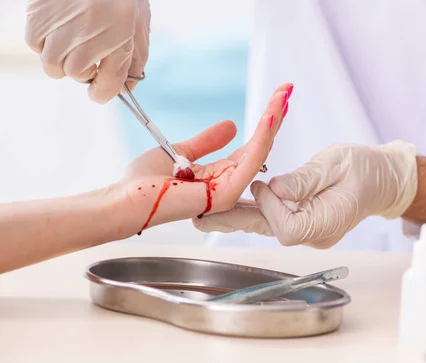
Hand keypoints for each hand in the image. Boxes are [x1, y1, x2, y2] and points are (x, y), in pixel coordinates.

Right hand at [25, 0, 150, 102]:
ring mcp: (61, 17)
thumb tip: (125, 90)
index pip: (107, 83)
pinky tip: (58, 30)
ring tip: (72, 44)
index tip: (100, 92)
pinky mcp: (38, 9)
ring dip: (61, 60)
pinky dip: (44, 43)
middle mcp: (89, 26)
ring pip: (52, 63)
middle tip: (89, 59)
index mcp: (120, 32)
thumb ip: (135, 61)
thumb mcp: (140, 27)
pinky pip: (34, 43)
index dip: (103, 93)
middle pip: (75, 74)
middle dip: (83, 72)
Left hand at [114, 83, 292, 236]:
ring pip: (259, 152)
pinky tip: (270, 117)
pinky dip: (262, 137)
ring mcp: (230, 192)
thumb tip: (232, 125)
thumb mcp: (182, 151)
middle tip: (286, 89)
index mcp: (219, 177)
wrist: (127, 198)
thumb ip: (207, 141)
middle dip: (274, 117)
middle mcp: (228, 185)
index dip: (264, 124)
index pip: (249, 148)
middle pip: (259, 148)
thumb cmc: (146, 182)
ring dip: (272, 122)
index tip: (276, 98)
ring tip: (282, 96)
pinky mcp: (227, 194)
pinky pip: (250, 161)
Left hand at [194, 141, 418, 247]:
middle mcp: (314, 234)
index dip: (271, 207)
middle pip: (267, 231)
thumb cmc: (366, 168)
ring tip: (204, 213)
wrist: (382, 179)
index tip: (263, 184)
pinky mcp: (302, 220)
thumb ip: (305, 179)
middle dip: (234, 221)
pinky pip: (272, 218)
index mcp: (326, 223)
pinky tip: (230, 204)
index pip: (287, 227)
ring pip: (266, 225)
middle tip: (200, 218)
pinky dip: (252, 210)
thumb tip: (274, 188)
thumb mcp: (336, 164)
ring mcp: (308, 230)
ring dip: (236, 217)